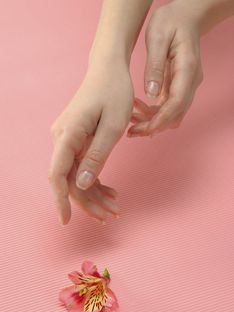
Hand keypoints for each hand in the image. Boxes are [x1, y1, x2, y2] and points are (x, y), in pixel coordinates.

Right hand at [48, 60, 133, 224]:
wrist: (109, 70)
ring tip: (114, 206)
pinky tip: (109, 191)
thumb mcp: (113, 125)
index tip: (66, 221)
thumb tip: (80, 184)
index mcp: (68, 134)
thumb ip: (97, 155)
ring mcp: (68, 139)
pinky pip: (81, 166)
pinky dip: (95, 181)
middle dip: (89, 201)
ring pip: (76, 176)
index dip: (61, 200)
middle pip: (69, 179)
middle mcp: (62, 138)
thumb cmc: (114, 92)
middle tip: (111, 215)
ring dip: (94, 194)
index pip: (57, 175)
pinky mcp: (76, 140)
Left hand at [127, 0, 203, 136]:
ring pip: (172, 115)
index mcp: (187, 70)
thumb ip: (154, 66)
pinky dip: (153, 113)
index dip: (159, 121)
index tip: (142, 130)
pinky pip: (168, 107)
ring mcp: (186, 86)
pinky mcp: (179, 87)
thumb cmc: (171, 22)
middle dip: (153, 127)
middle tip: (131, 131)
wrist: (186, 17)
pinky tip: (137, 107)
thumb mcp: (157, 37)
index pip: (176, 104)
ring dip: (152, 121)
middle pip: (175, 115)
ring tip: (130, 118)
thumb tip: (151, 94)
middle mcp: (190, 82)